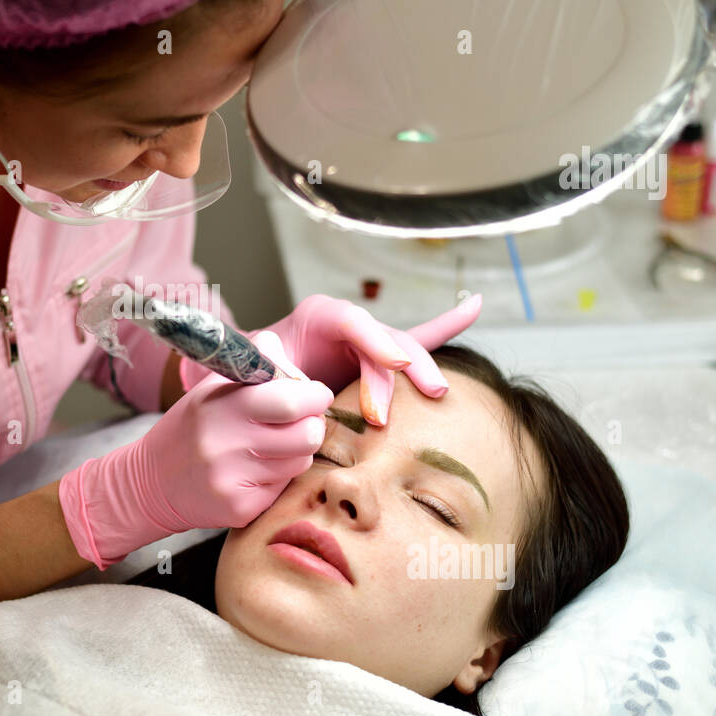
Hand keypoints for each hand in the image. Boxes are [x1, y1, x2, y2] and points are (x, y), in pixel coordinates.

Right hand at [59, 331, 333, 568]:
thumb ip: (256, 365)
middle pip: (307, 435)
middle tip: (301, 421)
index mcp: (222, 406)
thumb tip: (294, 363)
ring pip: (300, 461)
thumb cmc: (192, 427)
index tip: (316, 394)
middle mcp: (226, 444)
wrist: (150, 482)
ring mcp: (233, 480)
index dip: (315, 395)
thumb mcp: (212, 387)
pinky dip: (277, 477)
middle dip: (313, 424)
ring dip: (295, 451)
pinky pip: (283, 488)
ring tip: (270, 446)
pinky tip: (254, 470)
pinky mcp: (240, 509)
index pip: (291, 401)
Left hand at [180, 294, 482, 426]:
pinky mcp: (379, 362)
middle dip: (396, 370)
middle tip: (391, 410)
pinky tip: (472, 305)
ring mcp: (368, 344)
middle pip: (383, 340)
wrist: (253, 386)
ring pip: (405, 350)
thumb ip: (255, 369)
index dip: (374, 341)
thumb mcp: (243, 369)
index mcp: (315, 317)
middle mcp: (347, 326)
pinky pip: (420, 340)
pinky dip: (446, 324)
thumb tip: (274, 376)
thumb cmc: (248, 376)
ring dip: (421, 371)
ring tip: (436, 392)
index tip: (393, 367)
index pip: (350, 321)